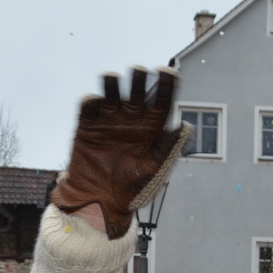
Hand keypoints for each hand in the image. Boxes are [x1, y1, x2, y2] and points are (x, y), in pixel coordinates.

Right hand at [53, 67, 187, 238]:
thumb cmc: (131, 190)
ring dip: (112, 85)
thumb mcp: (152, 169)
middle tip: (139, 71)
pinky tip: (94, 100)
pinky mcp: (87, 127)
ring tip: (112, 78)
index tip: (168, 72)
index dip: (165, 86)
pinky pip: (88, 109)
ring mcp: (108, 122)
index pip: (160, 103)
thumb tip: (184, 126)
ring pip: (111, 95)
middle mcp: (130, 121)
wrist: (99, 201)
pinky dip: (90, 102)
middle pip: (136, 94)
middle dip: (138, 81)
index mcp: (150, 129)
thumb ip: (166, 148)